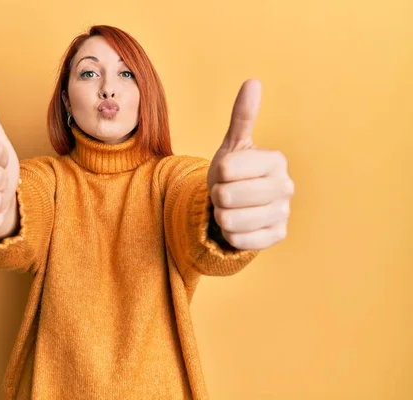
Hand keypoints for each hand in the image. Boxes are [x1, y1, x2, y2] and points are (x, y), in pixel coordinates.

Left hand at [206, 79, 293, 249]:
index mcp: (276, 160)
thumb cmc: (234, 172)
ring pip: (229, 220)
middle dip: (217, 196)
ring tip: (232, 208)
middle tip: (228, 193)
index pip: (226, 170)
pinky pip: (239, 240)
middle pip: (226, 196)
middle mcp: (286, 186)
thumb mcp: (233, 145)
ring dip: (222, 216)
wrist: (239, 205)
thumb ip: (242, 116)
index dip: (218, 174)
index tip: (228, 174)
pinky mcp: (277, 236)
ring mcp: (284, 213)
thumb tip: (252, 82)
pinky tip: (240, 225)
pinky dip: (230, 235)